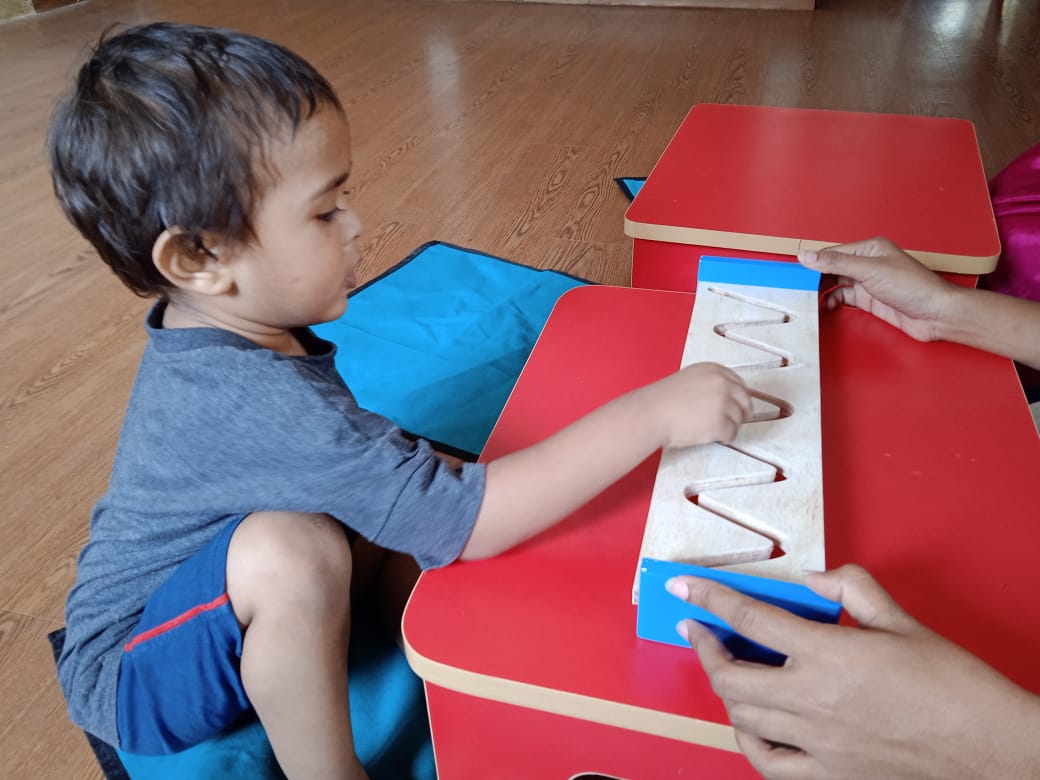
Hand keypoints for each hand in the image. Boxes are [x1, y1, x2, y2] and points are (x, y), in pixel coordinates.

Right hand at [647, 362, 751, 448]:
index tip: (736, 405)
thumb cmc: (663, 399)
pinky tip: (714, 438)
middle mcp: (723, 383)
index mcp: (714, 370)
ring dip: (731, 426)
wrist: (652, 413)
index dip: (738, 397)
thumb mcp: (689, 379)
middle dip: (741, 413)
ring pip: (739, 420)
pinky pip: (732, 434)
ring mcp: (723, 403)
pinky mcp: (721, 423)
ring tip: (714, 431)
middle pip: (745, 401)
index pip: (738, 384)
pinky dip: (726, 438)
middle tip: (734, 422)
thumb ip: (708, 384)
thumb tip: (725, 398)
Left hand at [667, 565, 1039, 779]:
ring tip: (727, 669)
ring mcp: (818, 744)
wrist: (992, 750)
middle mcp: (813, 700)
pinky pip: (770, 764)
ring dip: (724, 690)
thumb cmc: (953, 686)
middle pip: (730, 676)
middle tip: (698, 628)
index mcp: (830, 655)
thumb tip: (814, 579)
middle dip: (704, 647)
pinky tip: (751, 724)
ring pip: (742, 718)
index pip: (749, 618)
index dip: (709, 599)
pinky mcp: (830, 775)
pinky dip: (750, 741)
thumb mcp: (903, 622)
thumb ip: (852, 589)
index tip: (682, 588)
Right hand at [798, 237, 959, 341]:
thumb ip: (836, 263)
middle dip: (815, 277)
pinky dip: (833, 301)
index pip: (833, 253)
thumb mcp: (869, 271)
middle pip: (833, 268)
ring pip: (836, 284)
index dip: (813, 262)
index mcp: (869, 248)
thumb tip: (805, 255)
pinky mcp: (869, 300)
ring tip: (808, 300)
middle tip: (796, 288)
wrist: (935, 314)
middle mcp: (867, 263)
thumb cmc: (911, 286)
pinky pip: (844, 298)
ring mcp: (868, 282)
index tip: (793, 273)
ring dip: (823, 291)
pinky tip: (825, 306)